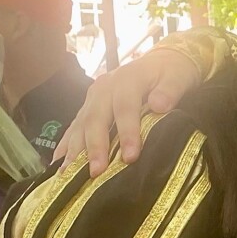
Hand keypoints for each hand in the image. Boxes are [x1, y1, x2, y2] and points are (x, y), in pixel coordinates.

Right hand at [54, 49, 201, 173]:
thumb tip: (159, 105)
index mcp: (127, 79)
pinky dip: (66, 145)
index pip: (125, 107)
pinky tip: (58, 164)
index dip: (127, 133)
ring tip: (69, 174)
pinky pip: (74, 127)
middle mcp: (104, 88)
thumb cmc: (171, 74)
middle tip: (96, 172)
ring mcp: (93, 98)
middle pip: (96, 118)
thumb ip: (170, 90)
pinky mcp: (88, 107)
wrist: (160, 63)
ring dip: (75, 150)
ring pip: (80, 124)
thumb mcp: (178, 77)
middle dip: (95, 147)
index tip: (130, 157)